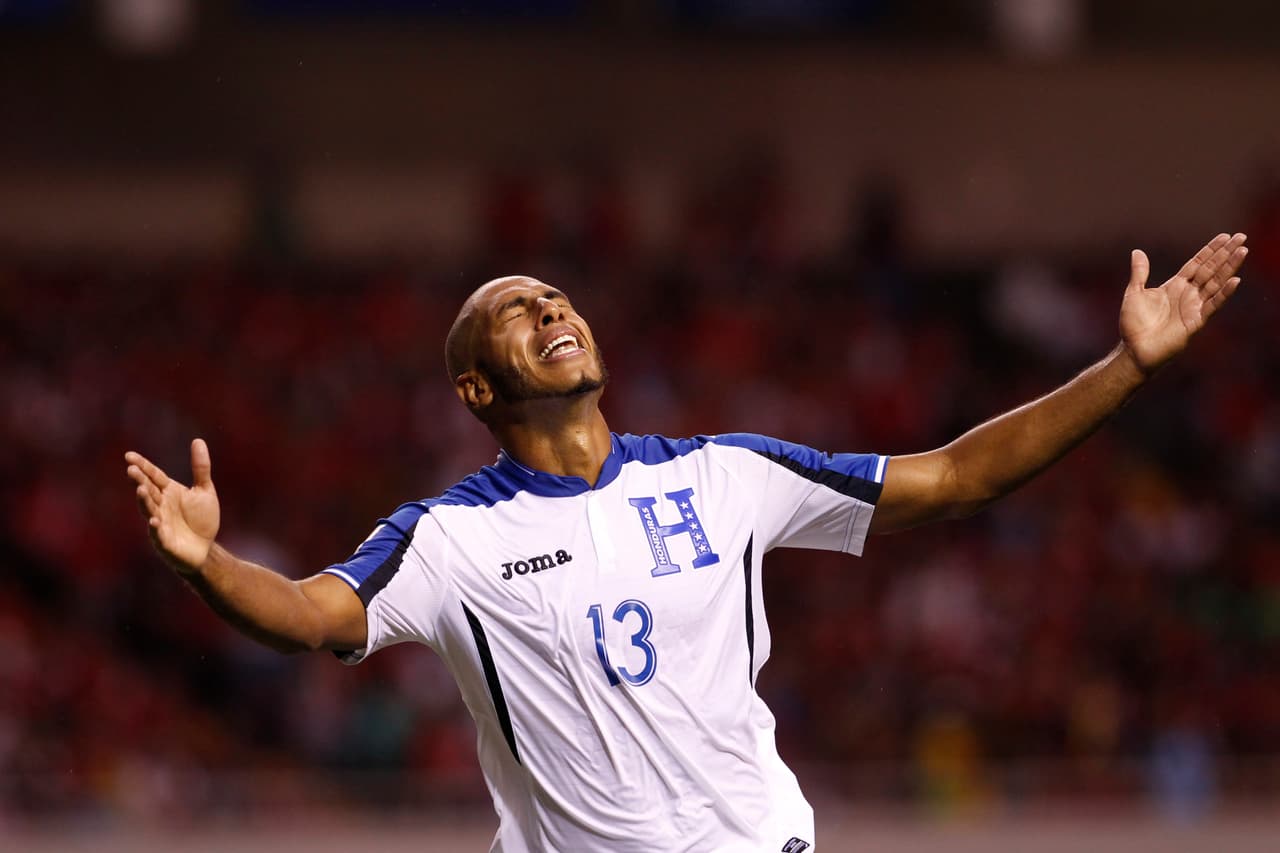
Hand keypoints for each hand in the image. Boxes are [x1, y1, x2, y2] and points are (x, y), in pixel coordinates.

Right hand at [125, 439, 220, 573]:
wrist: (205, 549)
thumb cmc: (202, 520)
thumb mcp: (205, 491)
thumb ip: (200, 468)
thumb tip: (197, 440)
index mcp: (169, 492)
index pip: (153, 476)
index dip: (142, 466)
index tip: (129, 455)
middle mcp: (161, 505)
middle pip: (148, 490)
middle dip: (140, 481)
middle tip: (131, 469)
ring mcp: (160, 523)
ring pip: (149, 510)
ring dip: (144, 501)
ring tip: (140, 490)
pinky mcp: (164, 541)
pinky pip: (158, 533)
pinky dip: (155, 527)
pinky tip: (154, 520)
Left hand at [1120, 232, 1247, 374]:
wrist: (1134, 350)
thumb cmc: (1133, 324)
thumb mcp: (1134, 293)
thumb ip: (1139, 273)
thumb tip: (1137, 251)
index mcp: (1175, 286)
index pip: (1197, 263)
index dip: (1210, 250)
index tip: (1225, 236)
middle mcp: (1188, 294)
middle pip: (1211, 269)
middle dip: (1225, 253)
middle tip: (1241, 237)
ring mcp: (1194, 307)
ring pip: (1216, 283)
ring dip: (1229, 267)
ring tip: (1243, 251)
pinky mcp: (1196, 321)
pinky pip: (1213, 305)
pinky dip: (1224, 293)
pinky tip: (1235, 280)